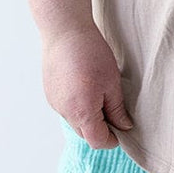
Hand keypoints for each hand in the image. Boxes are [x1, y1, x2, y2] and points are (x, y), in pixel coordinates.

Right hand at [41, 25, 134, 148]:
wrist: (65, 31)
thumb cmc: (91, 54)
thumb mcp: (112, 82)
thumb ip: (117, 109)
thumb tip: (123, 126)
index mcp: (82, 113)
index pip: (97, 141)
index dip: (112, 139)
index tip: (122, 129)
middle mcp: (65, 112)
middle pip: (85, 133)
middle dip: (100, 128)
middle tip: (114, 110)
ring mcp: (55, 103)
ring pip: (75, 120)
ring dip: (88, 116)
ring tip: (99, 92)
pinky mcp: (50, 93)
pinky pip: (66, 108)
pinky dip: (77, 105)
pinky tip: (84, 84)